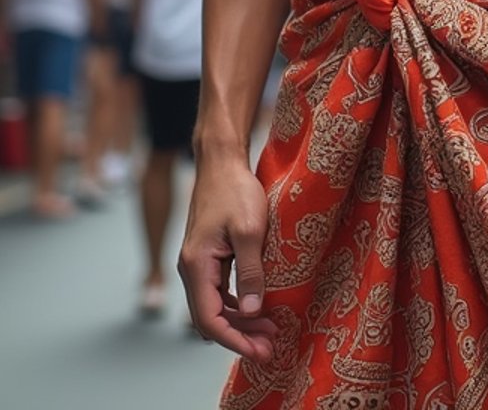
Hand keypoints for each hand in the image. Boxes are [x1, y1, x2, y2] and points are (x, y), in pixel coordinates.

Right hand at [178, 153, 277, 363]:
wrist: (221, 161)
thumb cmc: (235, 190)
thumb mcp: (249, 230)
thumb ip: (251, 272)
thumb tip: (253, 311)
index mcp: (196, 265)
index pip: (209, 319)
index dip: (234, 340)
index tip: (260, 350)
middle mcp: (191, 269)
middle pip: (210, 318)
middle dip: (240, 336)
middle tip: (271, 346)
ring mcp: (197, 263)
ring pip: (214, 306)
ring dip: (240, 322)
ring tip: (270, 331)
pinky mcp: (207, 256)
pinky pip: (218, 292)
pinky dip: (237, 305)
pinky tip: (258, 308)